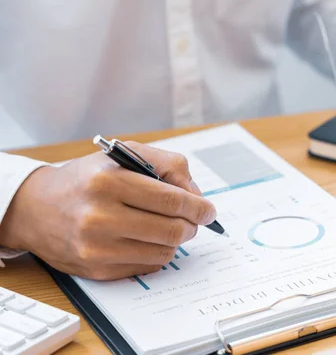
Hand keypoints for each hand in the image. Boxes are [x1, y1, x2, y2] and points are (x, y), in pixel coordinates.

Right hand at [0, 143, 215, 279]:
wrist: (38, 208)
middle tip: (193, 221)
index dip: (199, 208)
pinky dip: (156, 253)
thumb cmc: (88, 179)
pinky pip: (148, 266)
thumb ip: (167, 165)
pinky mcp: (96, 269)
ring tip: (168, 227)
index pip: (172, 201)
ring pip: (164, 252)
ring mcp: (97, 247)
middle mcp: (100, 216)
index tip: (209, 211)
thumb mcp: (124, 155)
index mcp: (108, 181)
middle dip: (192, 225)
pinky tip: (146, 239)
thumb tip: (195, 196)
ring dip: (175, 240)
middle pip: (172, 230)